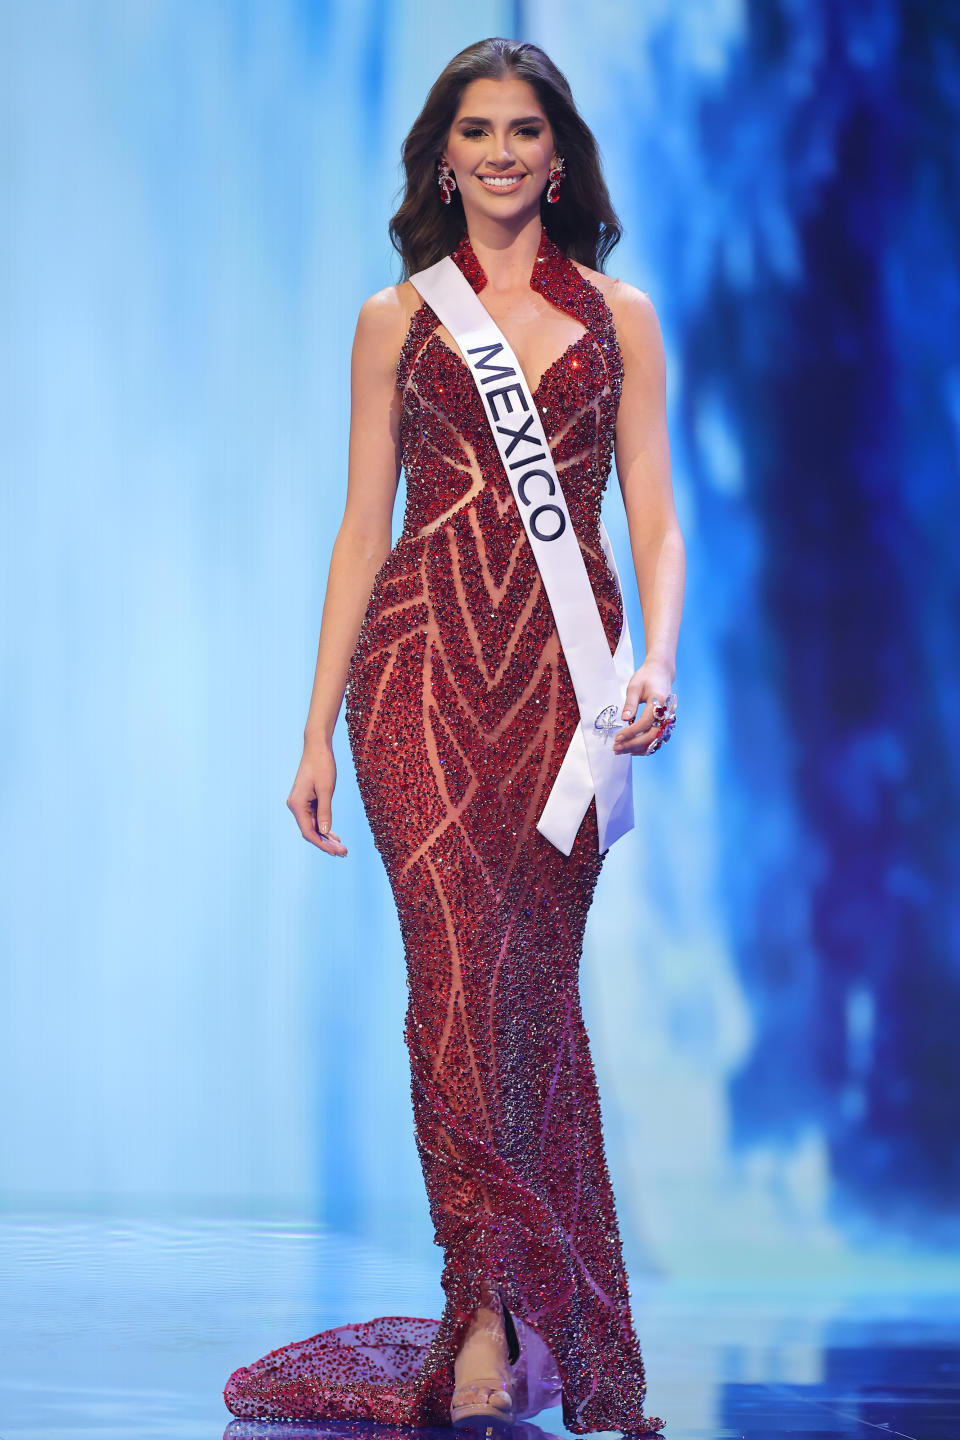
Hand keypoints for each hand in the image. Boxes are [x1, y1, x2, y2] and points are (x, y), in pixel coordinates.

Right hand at [286, 738, 347, 855]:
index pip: (308, 832)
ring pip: (313, 826)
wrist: (317, 747)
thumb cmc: (322, 765)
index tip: (336, 852)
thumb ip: (325, 811)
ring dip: (327, 837)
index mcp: (297, 804)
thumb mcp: (326, 789)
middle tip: (344, 853)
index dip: (322, 844)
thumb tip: (325, 832)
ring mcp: (300, 804)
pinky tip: (334, 836)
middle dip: (326, 843)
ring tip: (342, 848)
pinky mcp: (307, 800)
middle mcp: (295, 806)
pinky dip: (325, 827)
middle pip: (310, 831)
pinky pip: (315, 818)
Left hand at [611, 660, 676, 755]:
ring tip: (621, 750)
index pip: (645, 722)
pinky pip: (657, 739)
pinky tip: (632, 749)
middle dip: (633, 744)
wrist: (661, 673)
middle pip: (652, 735)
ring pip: (655, 740)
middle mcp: (666, 713)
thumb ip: (630, 703)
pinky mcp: (665, 723)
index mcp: (659, 701)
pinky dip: (646, 746)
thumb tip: (625, 720)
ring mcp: (667, 719)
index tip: (617, 737)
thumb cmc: (647, 677)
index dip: (631, 732)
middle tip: (616, 748)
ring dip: (638, 748)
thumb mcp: (634, 687)